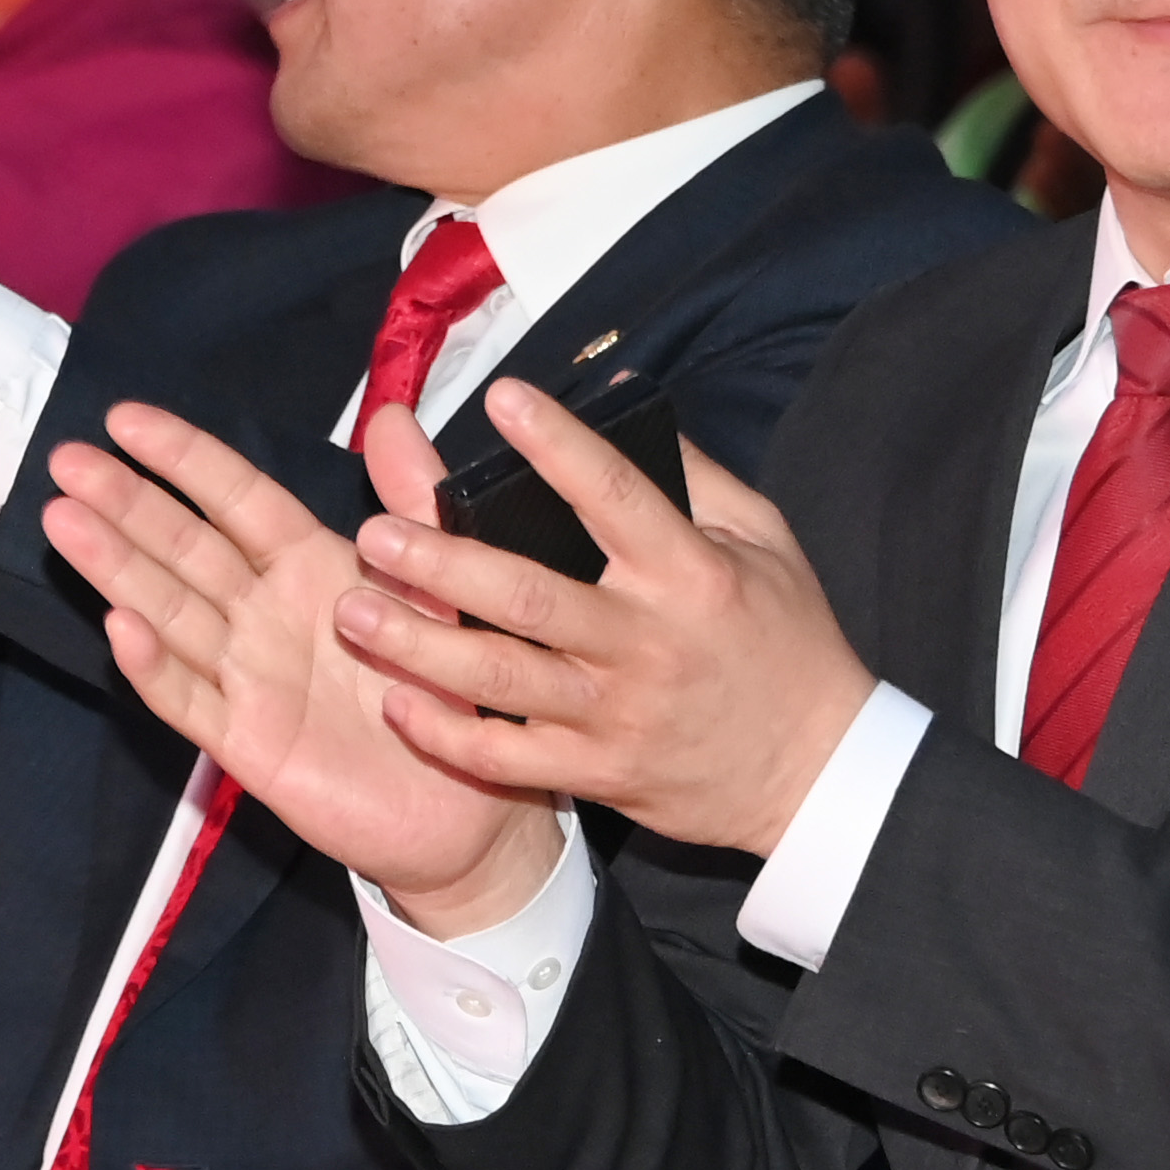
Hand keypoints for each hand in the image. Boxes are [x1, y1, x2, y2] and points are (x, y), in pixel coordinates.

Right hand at [37, 400, 562, 927]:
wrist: (469, 810)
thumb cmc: (451, 692)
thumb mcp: (445, 586)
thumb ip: (416, 504)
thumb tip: (395, 416)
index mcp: (312, 567)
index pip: (237, 500)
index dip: (183, 459)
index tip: (125, 419)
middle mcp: (268, 615)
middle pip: (186, 548)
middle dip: (126, 504)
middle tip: (66, 460)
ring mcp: (249, 677)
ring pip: (170, 611)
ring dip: (117, 568)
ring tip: (64, 520)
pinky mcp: (246, 743)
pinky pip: (190, 699)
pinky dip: (154, 666)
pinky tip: (118, 626)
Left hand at [322, 382, 872, 870]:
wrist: (816, 769)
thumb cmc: (787, 642)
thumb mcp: (765, 542)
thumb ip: (697, 477)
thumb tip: (624, 408)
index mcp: (689, 574)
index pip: (614, 495)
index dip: (556, 443)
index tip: (502, 397)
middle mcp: (645, 643)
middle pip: (529, 597)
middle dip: (442, 565)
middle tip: (372, 534)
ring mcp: (617, 714)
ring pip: (503, 680)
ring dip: (420, 646)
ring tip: (353, 613)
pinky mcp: (600, 772)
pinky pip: (509, 760)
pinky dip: (449, 735)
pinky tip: (397, 704)